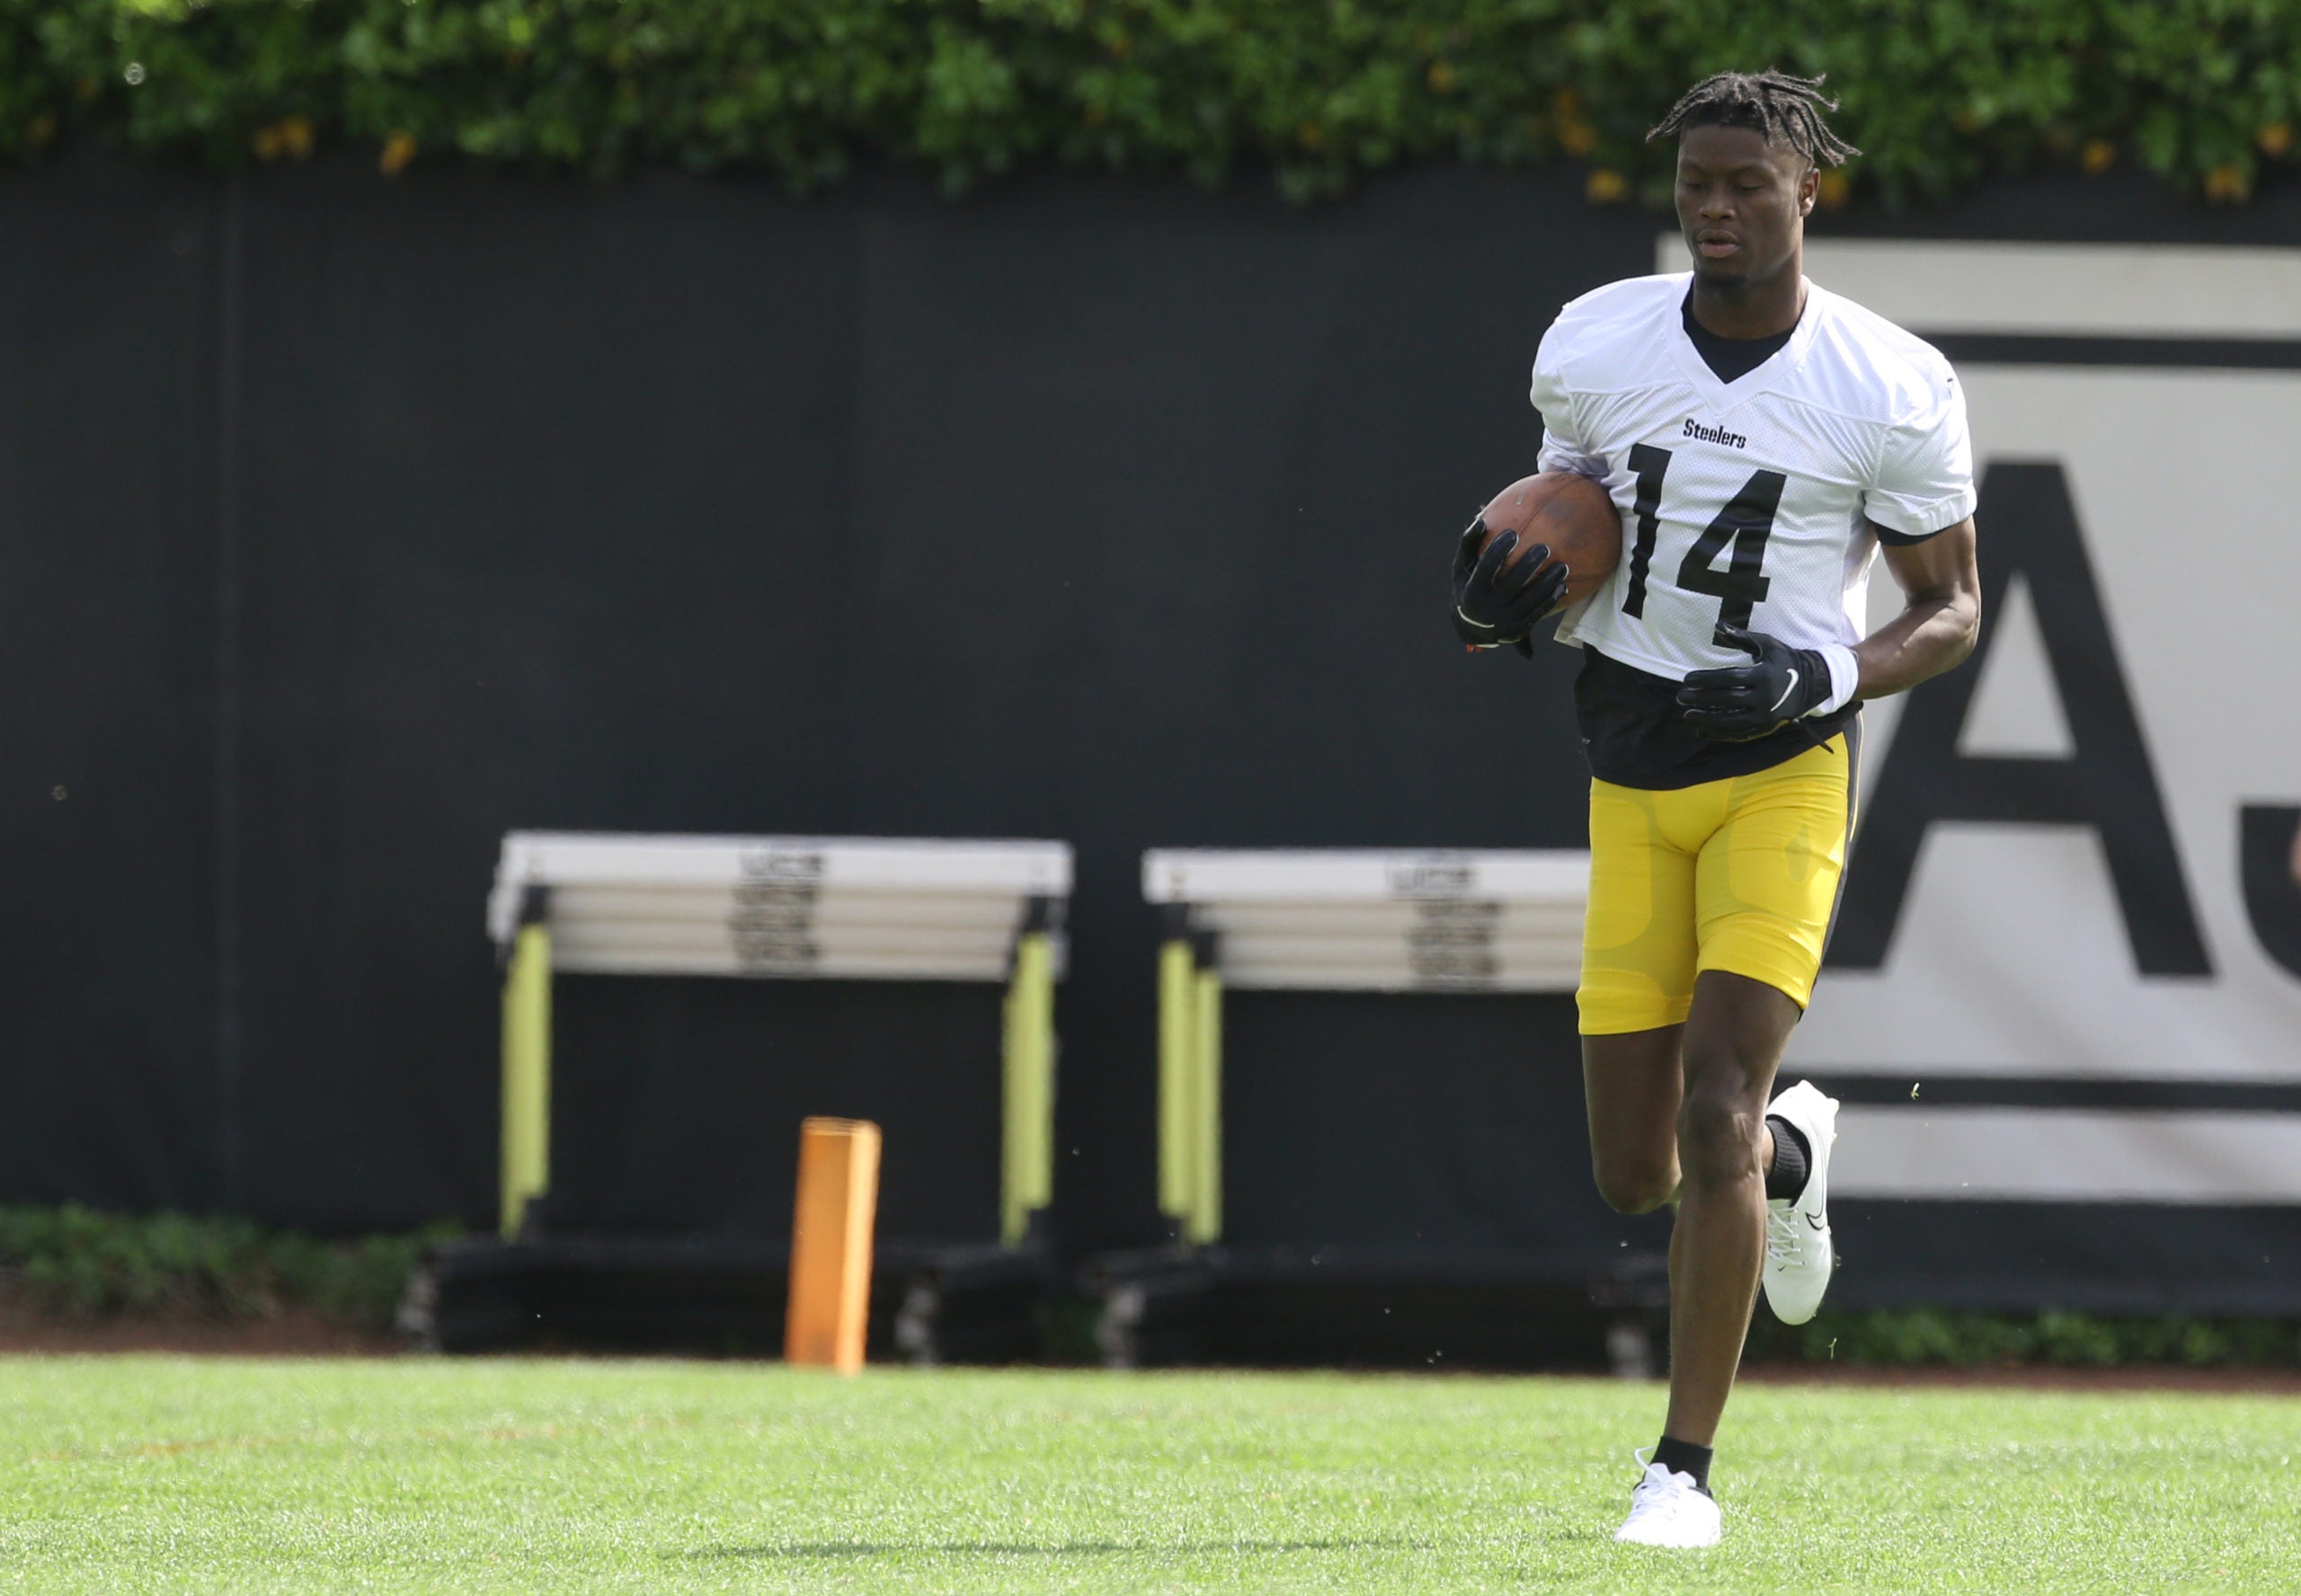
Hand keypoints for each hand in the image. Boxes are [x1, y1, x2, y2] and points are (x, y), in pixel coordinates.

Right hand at [1452, 519, 1568, 657]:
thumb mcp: (1461, 569)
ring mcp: (1504, 621)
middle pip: (1512, 583)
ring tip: (1562, 566)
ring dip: (1548, 583)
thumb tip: (1481, 520)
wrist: (1472, 628)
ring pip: (1530, 600)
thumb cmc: (1468, 586)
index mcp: (1472, 591)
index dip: (1499, 549)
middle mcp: (1487, 609)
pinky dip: (1551, 600)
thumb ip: (1469, 544)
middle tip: (1544, 548)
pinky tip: (1562, 586)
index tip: (1513, 533)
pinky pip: (1537, 613)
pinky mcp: (1517, 630)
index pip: (1486, 567)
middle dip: (1529, 565)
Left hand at [1677, 624, 1834, 740]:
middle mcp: (1765, 698)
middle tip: (1680, 697)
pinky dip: (1719, 734)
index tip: (1686, 679)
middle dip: (1700, 699)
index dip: (1705, 679)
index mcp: (1764, 675)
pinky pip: (1739, 734)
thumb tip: (1718, 625)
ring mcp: (1765, 716)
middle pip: (1726, 699)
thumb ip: (1742, 636)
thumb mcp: (1767, 644)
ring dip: (1706, 720)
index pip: (1728, 678)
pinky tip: (1701, 731)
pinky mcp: (1765, 728)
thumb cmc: (1784, 660)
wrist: (1811, 683)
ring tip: (1687, 716)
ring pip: (1730, 720)